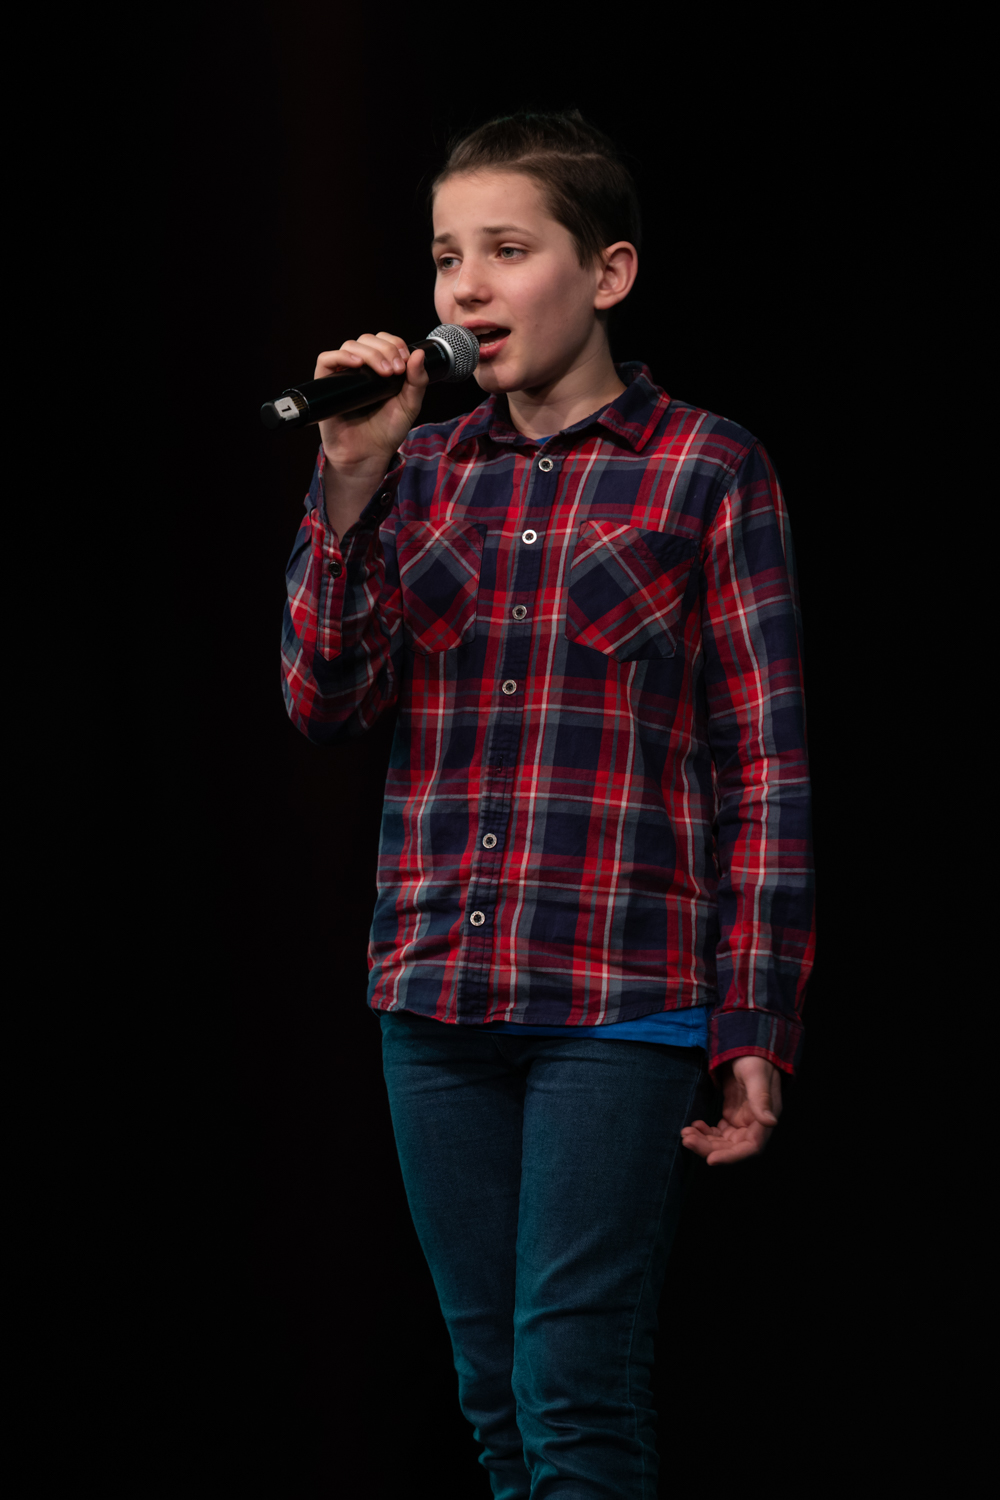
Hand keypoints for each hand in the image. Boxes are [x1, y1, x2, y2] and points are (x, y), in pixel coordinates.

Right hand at [315, 332, 428, 474]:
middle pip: (367, 340)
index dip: (395, 344)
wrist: (368, 455)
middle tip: (396, 370)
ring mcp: (342, 375)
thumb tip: (419, 353)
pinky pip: (326, 359)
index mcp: (378, 367)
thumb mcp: (410, 405)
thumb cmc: (387, 431)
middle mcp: (360, 368)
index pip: (383, 341)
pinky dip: (341, 356)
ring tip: (384, 372)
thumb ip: (417, 381)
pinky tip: (357, 364)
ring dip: (370, 353)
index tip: (405, 362)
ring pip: (350, 345)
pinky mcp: (326, 384)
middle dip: (386, 350)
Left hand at [680, 1055, 781, 1165]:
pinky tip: (694, 1125)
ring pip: (723, 1142)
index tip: (710, 1159)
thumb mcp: (756, 1075)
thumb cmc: (754, 1058)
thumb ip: (762, 1099)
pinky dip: (705, 1133)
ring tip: (686, 1133)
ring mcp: (743, 1122)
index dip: (731, 1157)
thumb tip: (770, 1123)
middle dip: (709, 1147)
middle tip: (687, 1139)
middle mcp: (755, 1125)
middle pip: (732, 1148)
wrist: (746, 1046)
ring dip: (704, 1141)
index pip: (751, 1147)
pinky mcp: (732, 1116)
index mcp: (765, 1118)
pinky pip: (718, 1132)